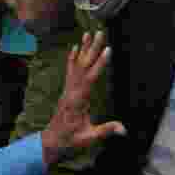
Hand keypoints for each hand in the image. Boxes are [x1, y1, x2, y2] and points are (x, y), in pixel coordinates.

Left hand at [41, 32, 125, 165]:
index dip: (99, 63)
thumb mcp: (88, 138)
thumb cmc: (70, 140)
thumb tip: (123, 129)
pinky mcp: (67, 90)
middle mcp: (72, 91)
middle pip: (83, 65)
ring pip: (76, 65)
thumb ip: (105, 131)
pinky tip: (75, 48)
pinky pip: (70, 70)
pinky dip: (72, 58)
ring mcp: (68, 89)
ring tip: (88, 33)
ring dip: (83, 49)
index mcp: (78, 100)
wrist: (51, 142)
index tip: (107, 50)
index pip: (90, 78)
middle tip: (99, 33)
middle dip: (92, 49)